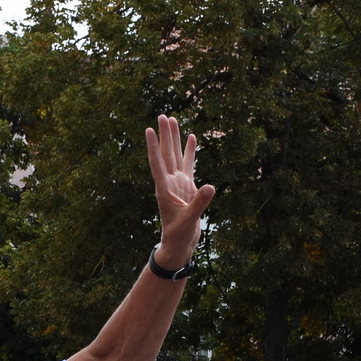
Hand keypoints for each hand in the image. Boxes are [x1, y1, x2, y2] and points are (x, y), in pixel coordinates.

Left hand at [145, 115, 215, 264]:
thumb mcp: (189, 220)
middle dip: (165, 136)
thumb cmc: (179, 235)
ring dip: (174, 139)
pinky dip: (189, 151)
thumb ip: (199, 203)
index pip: (157, 164)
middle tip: (163, 116)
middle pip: (166, 154)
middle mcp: (170, 183)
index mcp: (165, 190)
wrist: (180, 244)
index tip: (149, 130)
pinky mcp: (187, 187)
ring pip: (175, 156)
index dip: (153, 147)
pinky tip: (191, 137)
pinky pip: (188, 165)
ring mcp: (178, 183)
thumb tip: (210, 186)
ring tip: (173, 120)